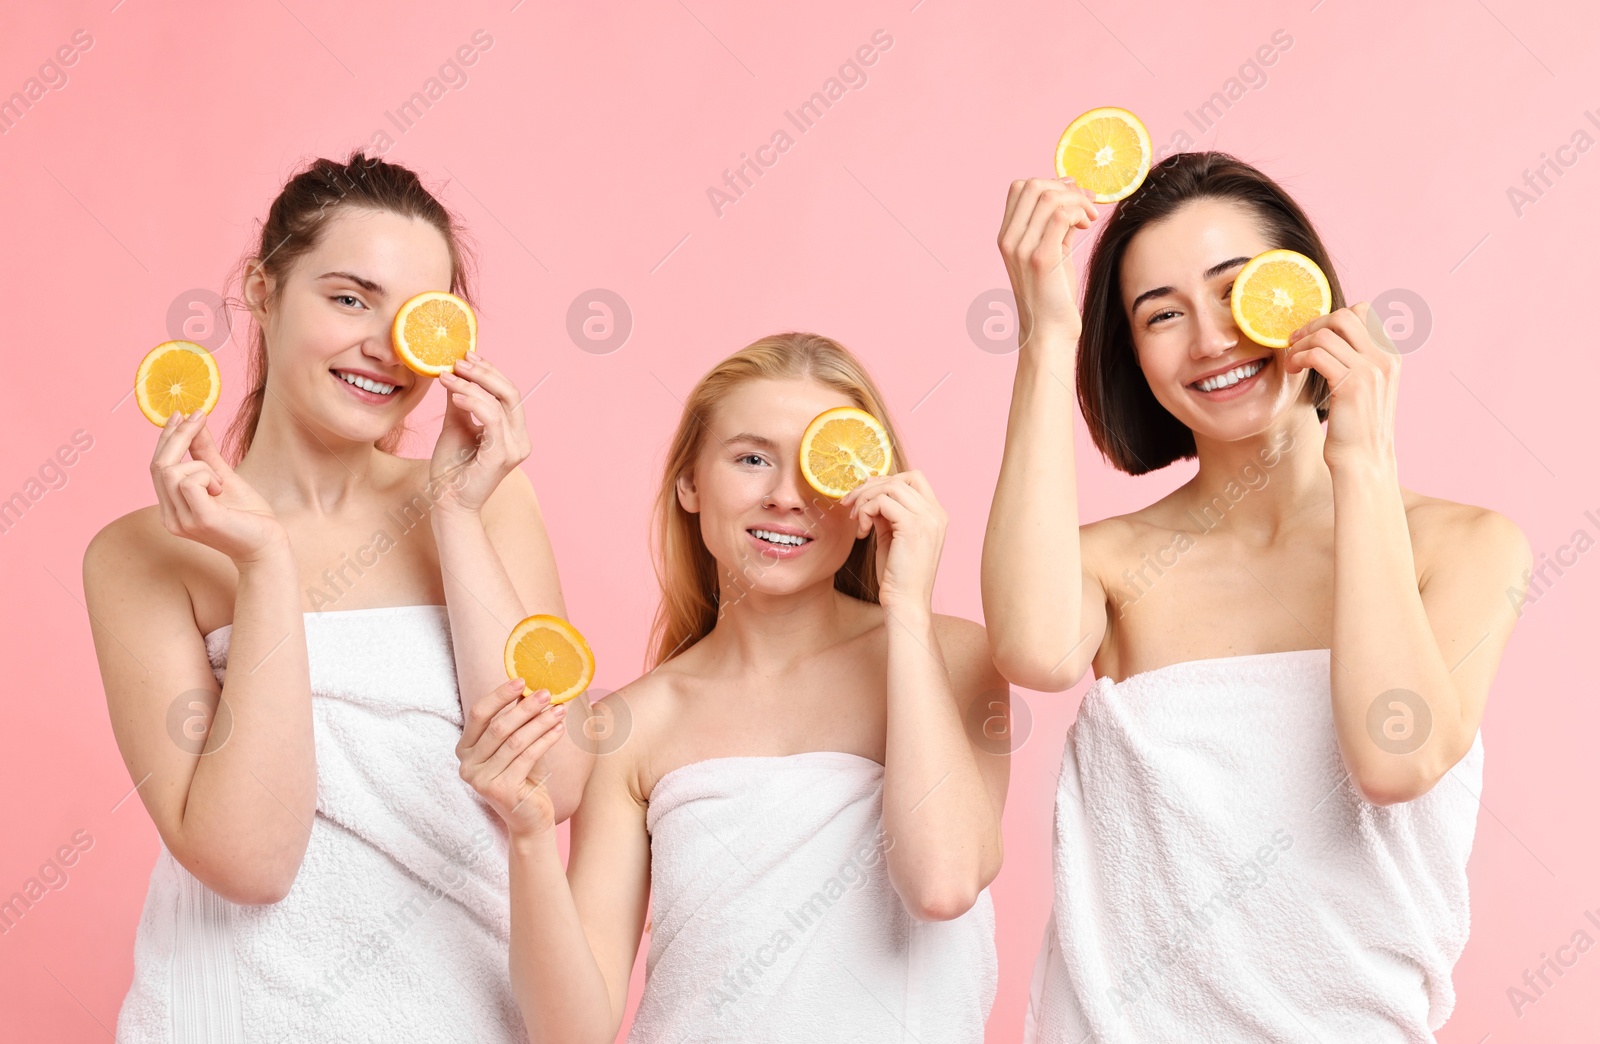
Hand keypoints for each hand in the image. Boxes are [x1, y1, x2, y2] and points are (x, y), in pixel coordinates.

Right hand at [150, 410, 286, 563]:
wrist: (268, 545)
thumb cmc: (248, 515)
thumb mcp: (223, 477)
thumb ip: (205, 454)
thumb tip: (196, 422)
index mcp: (172, 508)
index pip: (157, 467)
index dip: (166, 438)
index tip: (180, 413)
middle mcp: (170, 517)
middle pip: (159, 465)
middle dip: (178, 436)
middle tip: (198, 417)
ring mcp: (182, 521)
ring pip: (172, 471)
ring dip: (200, 465)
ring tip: (220, 482)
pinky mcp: (200, 519)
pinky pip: (189, 481)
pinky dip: (206, 475)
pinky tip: (220, 489)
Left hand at [431, 354, 531, 514]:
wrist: (447, 502)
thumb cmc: (452, 469)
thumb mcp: (456, 425)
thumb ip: (461, 401)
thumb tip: (456, 373)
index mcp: (513, 432)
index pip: (508, 393)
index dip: (490, 371)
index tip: (466, 356)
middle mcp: (520, 439)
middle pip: (511, 392)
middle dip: (483, 372)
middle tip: (458, 361)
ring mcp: (514, 448)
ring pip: (499, 402)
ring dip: (472, 384)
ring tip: (448, 375)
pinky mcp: (501, 456)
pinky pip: (492, 419)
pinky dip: (473, 402)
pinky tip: (455, 393)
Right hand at [456, 678, 567, 838]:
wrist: (531, 819)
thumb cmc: (525, 777)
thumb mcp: (518, 745)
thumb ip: (519, 721)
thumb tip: (533, 686)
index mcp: (465, 749)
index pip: (478, 714)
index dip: (499, 695)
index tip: (522, 680)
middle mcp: (467, 764)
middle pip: (498, 726)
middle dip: (525, 707)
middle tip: (548, 693)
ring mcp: (480, 779)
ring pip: (515, 741)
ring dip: (540, 722)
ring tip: (560, 710)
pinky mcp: (500, 790)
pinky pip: (528, 756)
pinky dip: (546, 739)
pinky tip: (560, 729)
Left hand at [840, 470, 946, 612]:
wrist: (906, 603)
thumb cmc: (898, 576)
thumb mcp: (892, 537)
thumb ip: (886, 514)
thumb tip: (869, 492)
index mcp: (935, 515)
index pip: (914, 478)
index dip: (885, 481)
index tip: (864, 498)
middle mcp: (936, 514)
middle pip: (900, 478)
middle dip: (869, 488)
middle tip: (850, 505)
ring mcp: (927, 519)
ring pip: (890, 486)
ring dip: (865, 499)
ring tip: (856, 520)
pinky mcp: (913, 527)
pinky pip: (882, 502)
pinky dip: (866, 511)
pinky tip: (863, 532)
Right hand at [997, 176, 1099, 348]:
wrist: (1048, 334)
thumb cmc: (1052, 297)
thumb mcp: (1052, 254)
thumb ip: (1056, 227)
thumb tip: (1073, 198)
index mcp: (1007, 237)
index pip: (1020, 188)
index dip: (1050, 182)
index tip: (1073, 196)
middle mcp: (1010, 240)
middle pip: (1033, 185)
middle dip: (1065, 187)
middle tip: (1086, 204)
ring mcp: (1022, 249)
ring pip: (1049, 196)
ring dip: (1077, 200)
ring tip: (1090, 217)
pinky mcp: (1041, 259)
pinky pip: (1060, 215)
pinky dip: (1079, 212)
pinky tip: (1088, 225)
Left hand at [1285, 303, 1398, 471]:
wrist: (1363, 460)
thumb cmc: (1356, 426)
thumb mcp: (1364, 386)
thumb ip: (1356, 359)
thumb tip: (1328, 335)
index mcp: (1390, 355)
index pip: (1363, 312)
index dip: (1331, 319)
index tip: (1311, 335)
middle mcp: (1384, 358)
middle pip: (1344, 316)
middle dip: (1314, 325)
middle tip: (1295, 342)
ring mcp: (1371, 370)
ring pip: (1326, 333)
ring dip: (1301, 343)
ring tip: (1292, 361)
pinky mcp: (1351, 384)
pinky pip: (1317, 354)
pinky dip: (1298, 357)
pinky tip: (1293, 370)